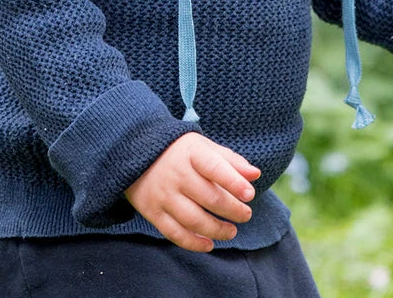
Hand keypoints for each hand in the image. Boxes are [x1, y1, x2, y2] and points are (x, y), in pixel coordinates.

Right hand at [124, 132, 260, 252]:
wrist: (136, 151)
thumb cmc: (180, 151)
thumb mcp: (203, 147)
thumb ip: (230, 161)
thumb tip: (255, 174)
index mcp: (191, 153)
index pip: (215, 168)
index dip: (234, 182)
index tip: (250, 194)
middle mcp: (176, 174)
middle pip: (209, 198)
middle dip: (233, 210)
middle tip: (246, 215)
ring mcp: (163, 194)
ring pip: (194, 220)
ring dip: (217, 230)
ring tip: (232, 231)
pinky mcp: (153, 212)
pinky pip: (175, 233)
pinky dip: (194, 243)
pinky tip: (209, 244)